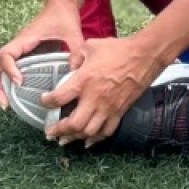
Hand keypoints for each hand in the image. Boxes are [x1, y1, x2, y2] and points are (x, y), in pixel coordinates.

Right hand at [0, 0, 87, 112]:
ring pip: (0, 70)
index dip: (9, 69)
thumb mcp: (73, 33)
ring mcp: (20, 51)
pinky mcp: (25, 56)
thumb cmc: (64, 17)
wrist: (61, 5)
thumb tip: (76, 73)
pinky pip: (11, 70)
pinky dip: (9, 84)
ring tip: (7, 106)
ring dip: (0, 87)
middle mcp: (18, 46)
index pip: (5, 54)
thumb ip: (76, 52)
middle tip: (5, 105)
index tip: (19, 81)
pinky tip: (17, 98)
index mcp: (25, 39)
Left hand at [40, 33, 162, 147]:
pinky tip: (88, 141)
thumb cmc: (118, 49)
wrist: (144, 57)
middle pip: (74, 124)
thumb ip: (77, 57)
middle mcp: (94, 98)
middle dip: (59, 130)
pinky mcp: (120, 112)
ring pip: (89, 132)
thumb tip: (71, 65)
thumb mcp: (91, 46)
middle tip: (50, 132)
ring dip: (75, 138)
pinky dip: (96, 139)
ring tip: (65, 139)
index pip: (59, 98)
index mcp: (84, 81)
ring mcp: (108, 107)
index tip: (44, 101)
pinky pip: (106, 131)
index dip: (47, 102)